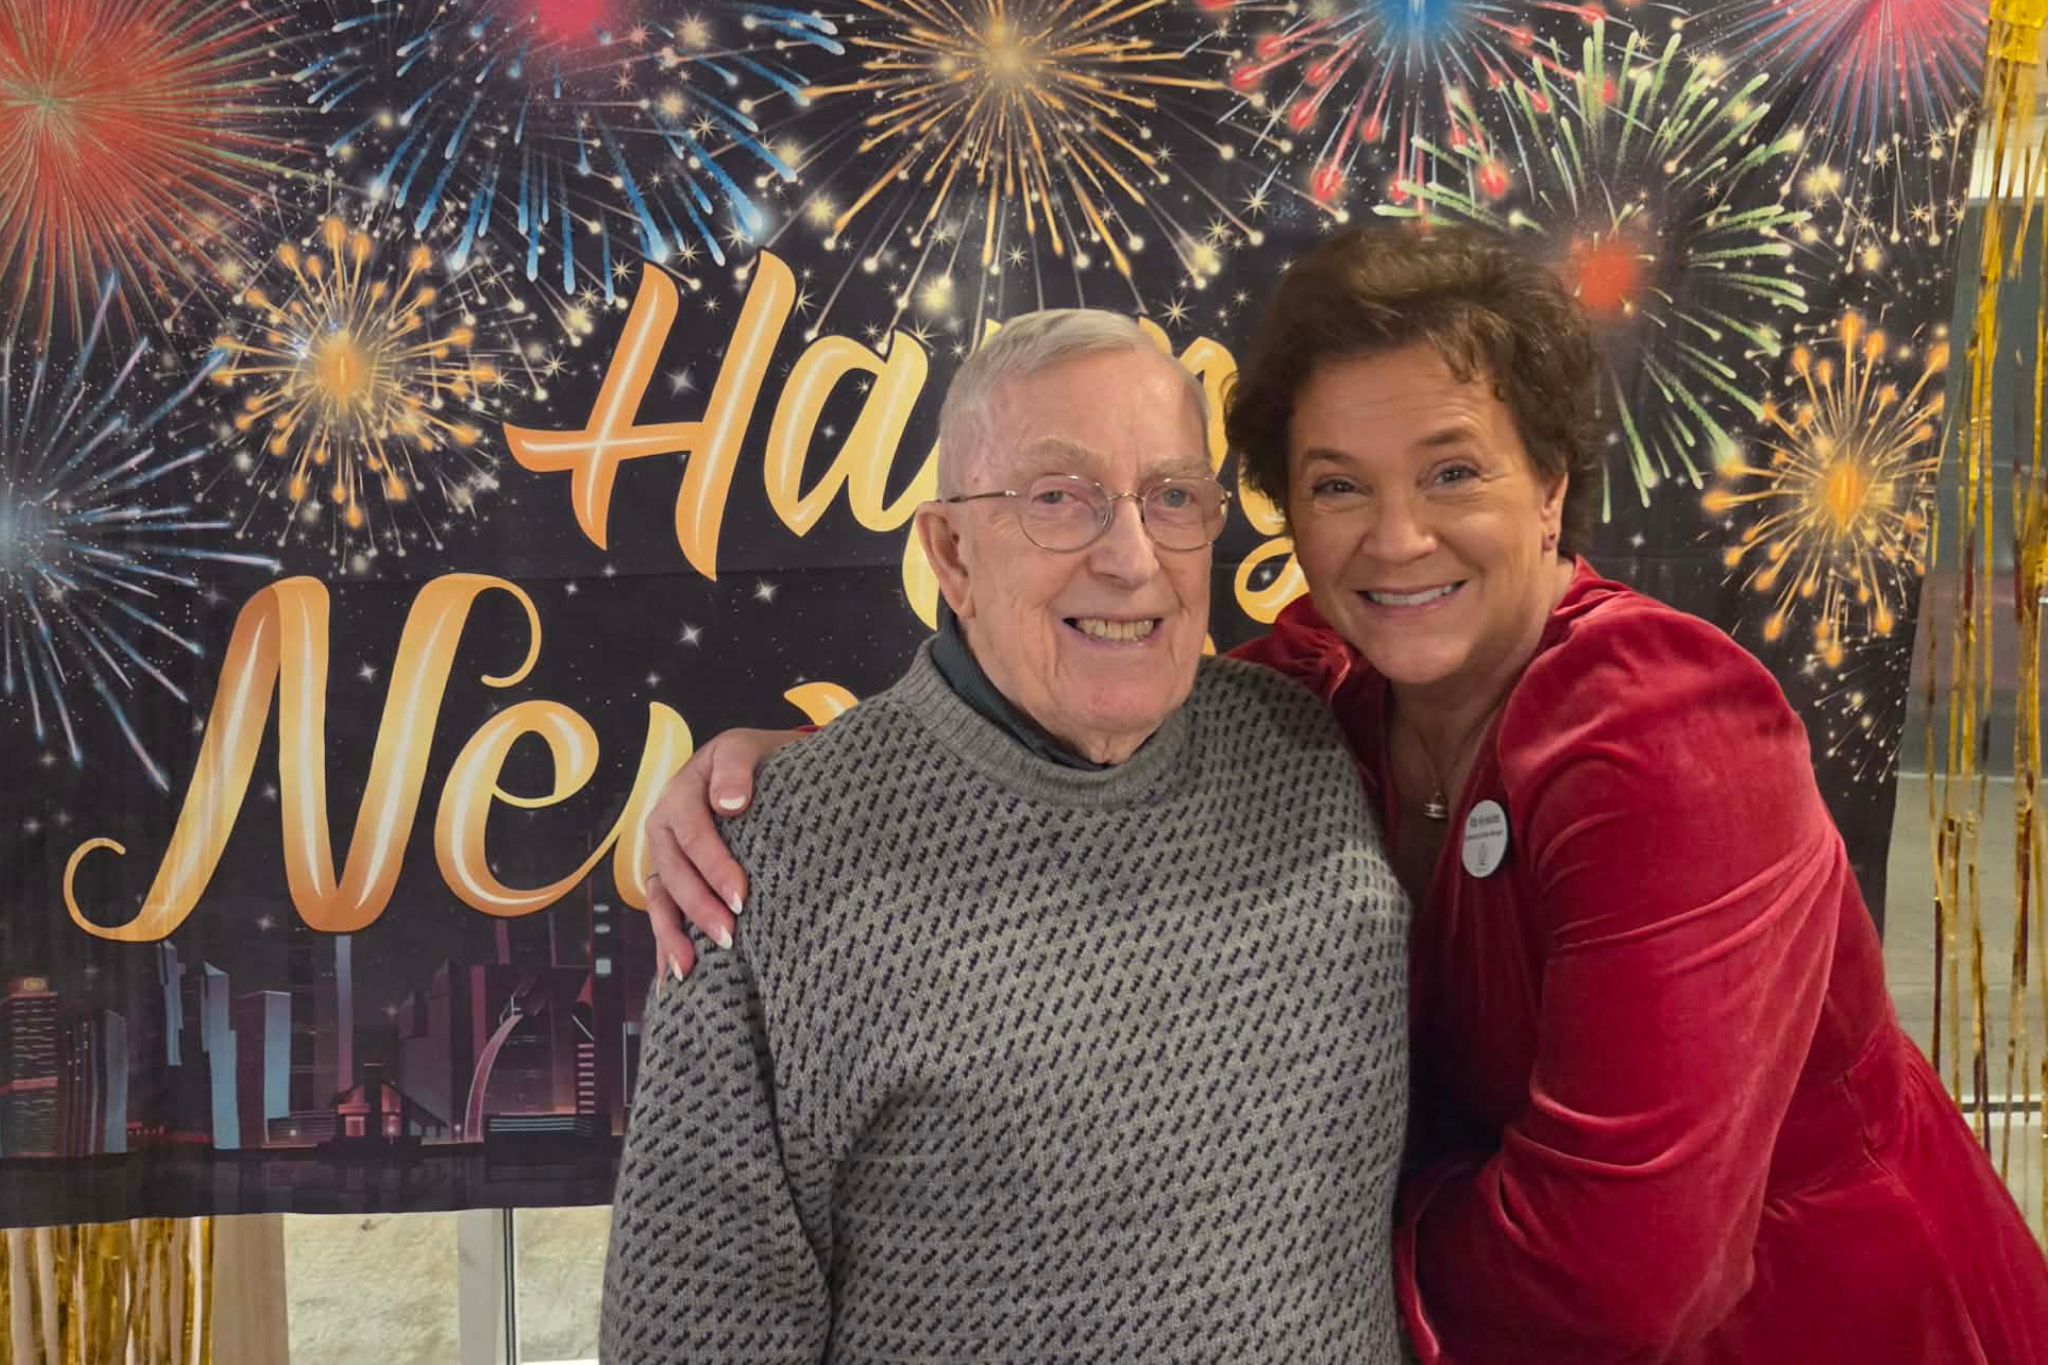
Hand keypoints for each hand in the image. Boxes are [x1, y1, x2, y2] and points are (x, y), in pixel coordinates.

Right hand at [643, 727, 805, 979]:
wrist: (760, 766)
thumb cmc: (757, 760)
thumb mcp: (746, 748)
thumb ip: (736, 769)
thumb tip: (729, 804)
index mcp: (680, 795)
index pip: (694, 836)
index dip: (715, 867)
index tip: (742, 896)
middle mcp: (664, 829)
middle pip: (675, 873)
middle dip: (699, 908)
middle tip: (729, 936)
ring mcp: (665, 857)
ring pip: (661, 899)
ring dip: (673, 935)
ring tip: (689, 969)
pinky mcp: (672, 880)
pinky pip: (664, 914)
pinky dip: (666, 945)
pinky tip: (672, 981)